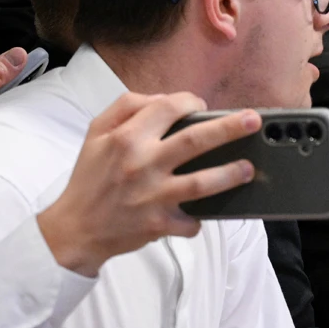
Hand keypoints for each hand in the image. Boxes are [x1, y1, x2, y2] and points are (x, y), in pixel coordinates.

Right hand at [36, 94, 260, 276]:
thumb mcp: (95, 134)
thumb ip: (125, 108)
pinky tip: (209, 211)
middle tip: (254, 120)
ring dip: (231, 174)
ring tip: (248, 168)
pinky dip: (200, 218)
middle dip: (230, 128)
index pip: (167, 107)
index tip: (203, 105)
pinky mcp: (159, 224)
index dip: (191, 101)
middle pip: (195, 140)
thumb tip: (161, 98)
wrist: (74, 229)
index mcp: (125, 138)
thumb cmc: (89, 179)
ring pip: (202, 182)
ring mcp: (152, 195)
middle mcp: (141, 164)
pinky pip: (191, 220)